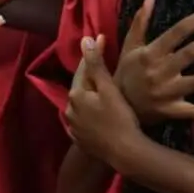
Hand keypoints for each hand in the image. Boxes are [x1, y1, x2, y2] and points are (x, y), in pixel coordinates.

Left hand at [66, 35, 144, 164]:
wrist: (124, 152)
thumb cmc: (119, 117)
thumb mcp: (109, 88)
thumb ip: (95, 64)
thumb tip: (85, 40)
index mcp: (75, 95)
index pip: (83, 70)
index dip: (93, 55)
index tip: (101, 40)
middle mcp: (69, 110)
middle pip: (81, 88)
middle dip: (90, 77)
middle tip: (103, 68)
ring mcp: (73, 128)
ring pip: (81, 106)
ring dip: (89, 97)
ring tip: (101, 91)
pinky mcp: (80, 141)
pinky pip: (83, 122)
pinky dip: (89, 115)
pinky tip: (97, 115)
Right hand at [114, 0, 193, 121]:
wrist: (116, 106)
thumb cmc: (126, 73)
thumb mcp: (130, 45)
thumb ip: (141, 20)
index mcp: (151, 53)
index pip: (178, 32)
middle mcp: (160, 71)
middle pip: (192, 53)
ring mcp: (167, 93)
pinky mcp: (170, 111)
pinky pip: (192, 111)